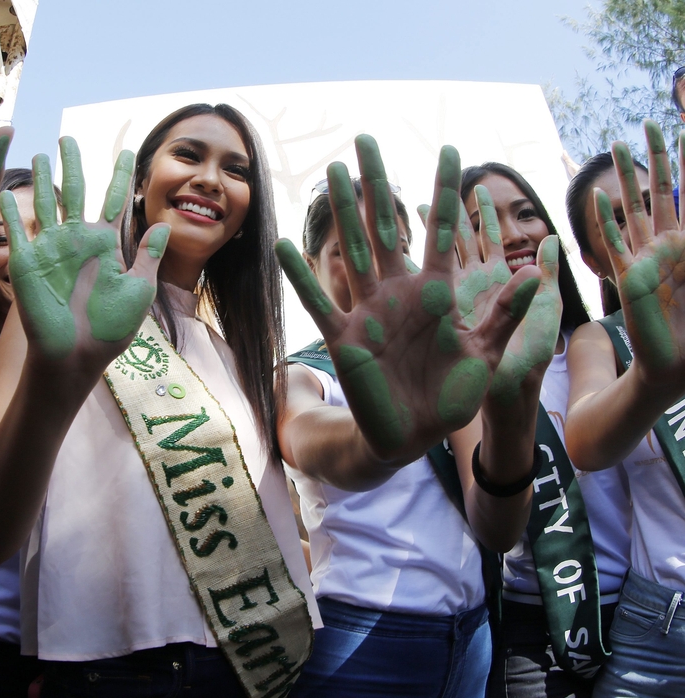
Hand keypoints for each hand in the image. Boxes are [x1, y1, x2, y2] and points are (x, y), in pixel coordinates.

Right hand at [2, 137, 168, 387]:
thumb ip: (147, 256)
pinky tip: (5, 190)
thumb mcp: (138, 290)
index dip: (121, 175)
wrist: (75, 355)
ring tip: (39, 154)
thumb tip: (163, 226)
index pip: (115, 200)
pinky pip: (17, 229)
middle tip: (69, 137)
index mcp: (105, 244)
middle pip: (76, 190)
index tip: (126, 151)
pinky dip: (10, 209)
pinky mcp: (26, 261)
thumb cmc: (109, 329)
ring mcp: (51, 248)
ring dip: (41, 178)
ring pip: (45, 202)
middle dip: (73, 163)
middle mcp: (78, 240)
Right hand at [276, 135, 541, 462]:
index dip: (445, 192)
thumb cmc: (451, 396)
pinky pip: (320, 302)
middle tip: (366, 139)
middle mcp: (400, 291)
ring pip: (353, 251)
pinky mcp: (345, 338)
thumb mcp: (485, 356)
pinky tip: (286, 245)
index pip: (442, 232)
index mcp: (438, 292)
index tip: (449, 150)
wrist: (412, 434)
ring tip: (331, 173)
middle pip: (387, 226)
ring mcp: (369, 311)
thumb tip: (535, 274)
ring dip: (342, 212)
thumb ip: (501, 316)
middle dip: (379, 182)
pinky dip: (302, 276)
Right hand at [598, 123, 684, 395]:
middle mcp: (668, 246)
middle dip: (656, 157)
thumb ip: (682, 261)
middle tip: (648, 125)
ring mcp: (645, 260)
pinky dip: (603, 222)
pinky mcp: (627, 279)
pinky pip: (612, 245)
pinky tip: (595, 199)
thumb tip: (667, 234)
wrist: (678, 364)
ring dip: (623, 178)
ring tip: (615, 145)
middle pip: (661, 192)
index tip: (682, 130)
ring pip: (633, 209)